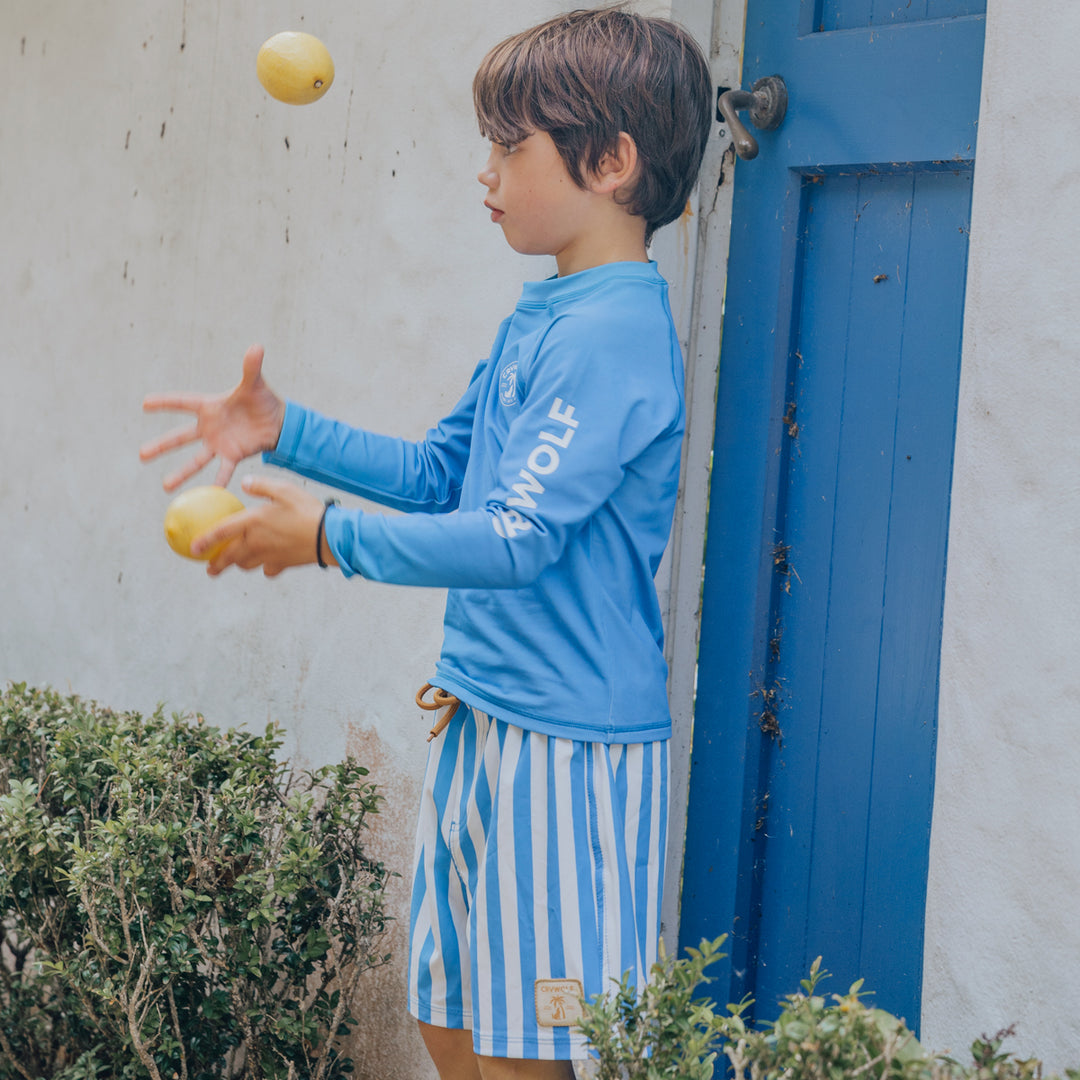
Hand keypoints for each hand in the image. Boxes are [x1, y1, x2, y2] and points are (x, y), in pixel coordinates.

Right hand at [140, 344, 286, 490]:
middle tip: (141, 455)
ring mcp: (219, 443)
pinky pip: (223, 470)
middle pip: (181, 437)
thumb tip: (257, 346)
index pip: (183, 402)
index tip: (144, 404)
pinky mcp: (233, 455)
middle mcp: (209, 427)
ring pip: (196, 459)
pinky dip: (218, 481)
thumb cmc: (262, 400)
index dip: (165, 402)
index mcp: (210, 406)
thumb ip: (252, 368)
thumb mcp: (256, 384)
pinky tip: (209, 494)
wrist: (277, 421)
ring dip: (182, 473)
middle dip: (162, 446)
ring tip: (165, 486)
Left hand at [191, 475, 332, 576]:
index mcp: (253, 522)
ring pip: (246, 564)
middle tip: (209, 568)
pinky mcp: (283, 563)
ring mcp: (269, 556)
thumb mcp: (284, 489)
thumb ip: (261, 485)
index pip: (221, 533)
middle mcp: (256, 542)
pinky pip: (269, 569)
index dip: (204, 540)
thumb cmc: (307, 510)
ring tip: (234, 564)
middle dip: (217, 564)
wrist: (329, 536)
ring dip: (238, 564)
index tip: (193, 548)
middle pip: (230, 557)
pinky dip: (265, 567)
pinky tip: (268, 563)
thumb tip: (245, 483)